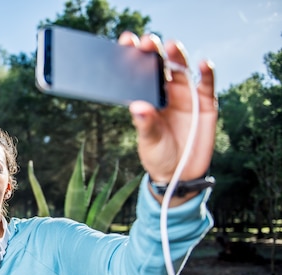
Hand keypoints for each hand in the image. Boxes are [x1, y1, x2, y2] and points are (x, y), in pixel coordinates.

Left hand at [118, 32, 216, 200]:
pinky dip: (207, 73)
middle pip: (161, 65)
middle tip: (148, 41)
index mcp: (148, 97)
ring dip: (178, 56)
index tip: (126, 41)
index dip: (134, 55)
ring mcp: (187, 95)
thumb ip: (145, 124)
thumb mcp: (149, 141)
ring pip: (183, 69)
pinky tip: (204, 63)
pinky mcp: (205, 103)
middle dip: (154, 51)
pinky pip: (207, 84)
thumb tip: (138, 107)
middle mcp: (166, 91)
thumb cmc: (158, 154)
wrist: (179, 173)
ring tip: (171, 45)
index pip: (140, 72)